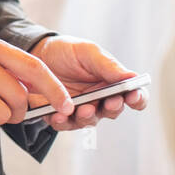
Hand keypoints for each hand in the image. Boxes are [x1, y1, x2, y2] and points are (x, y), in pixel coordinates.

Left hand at [29, 35, 147, 130]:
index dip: (137, 99)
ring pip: (90, 121)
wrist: (37, 52)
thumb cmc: (68, 51)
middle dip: (112, 107)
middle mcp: (100, 100)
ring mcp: (81, 109)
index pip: (133, 97)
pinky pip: (64, 123)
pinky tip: (59, 116)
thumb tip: (133, 78)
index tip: (133, 96)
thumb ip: (108, 66)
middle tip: (109, 102)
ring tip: (83, 109)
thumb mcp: (88, 52)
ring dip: (88, 117)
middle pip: (113, 111)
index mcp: (112, 84)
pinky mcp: (61, 114)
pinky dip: (63, 121)